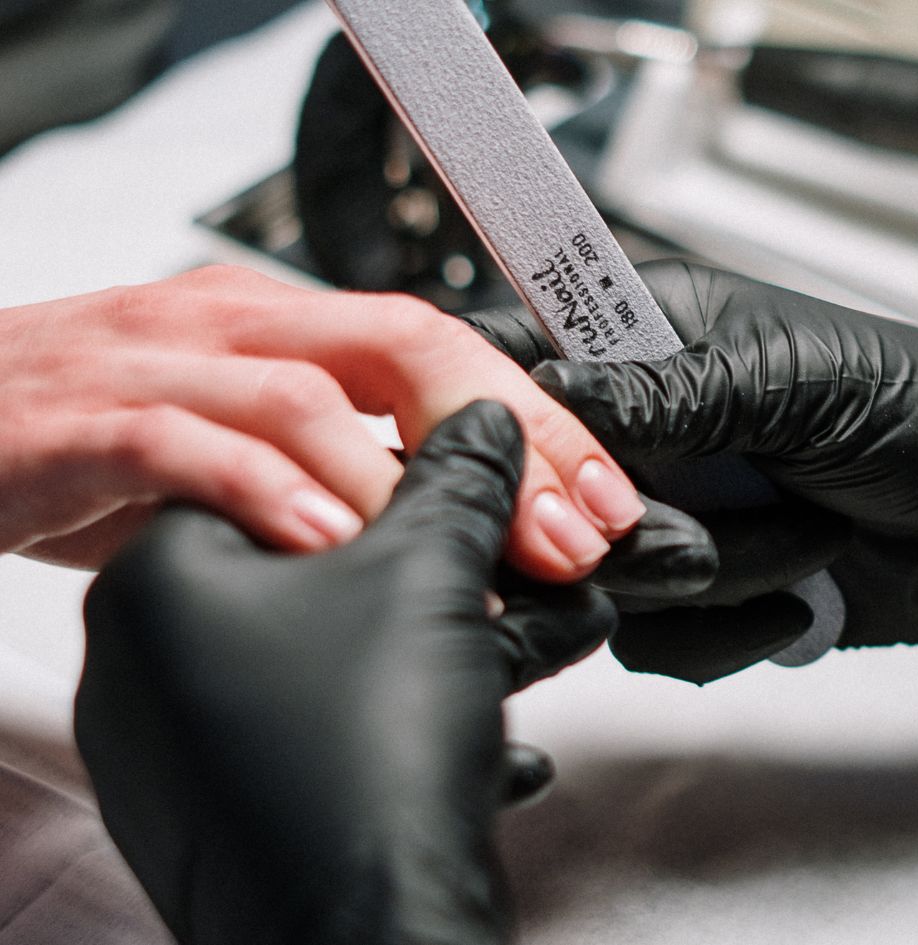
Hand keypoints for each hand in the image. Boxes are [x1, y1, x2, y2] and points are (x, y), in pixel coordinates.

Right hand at [1, 265, 643, 578]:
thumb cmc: (86, 435)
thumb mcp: (236, 443)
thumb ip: (338, 472)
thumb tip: (470, 535)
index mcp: (279, 325)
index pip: (441, 345)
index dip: (539, 417)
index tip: (609, 502)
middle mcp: (229, 324)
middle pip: (402, 344)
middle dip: (509, 436)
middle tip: (575, 532)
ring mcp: (153, 365)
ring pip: (303, 391)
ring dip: (404, 481)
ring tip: (481, 558)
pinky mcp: (77, 423)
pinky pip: (182, 442)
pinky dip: (264, 490)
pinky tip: (327, 544)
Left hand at [74, 401, 616, 944]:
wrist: (371, 936)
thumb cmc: (366, 760)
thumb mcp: (432, 576)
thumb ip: (459, 480)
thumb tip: (483, 425)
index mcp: (158, 585)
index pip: (277, 474)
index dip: (392, 466)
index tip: (467, 473)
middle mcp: (147, 667)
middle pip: (319, 573)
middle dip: (446, 571)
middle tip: (522, 561)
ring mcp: (184, 753)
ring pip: (338, 664)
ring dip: (453, 647)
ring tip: (548, 636)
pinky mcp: (231, 817)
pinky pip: (331, 737)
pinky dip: (415, 721)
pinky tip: (495, 736)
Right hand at [473, 261, 917, 702]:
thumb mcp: (800, 384)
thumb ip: (668, 390)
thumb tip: (548, 399)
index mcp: (655, 332)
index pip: (517, 355)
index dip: (506, 411)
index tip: (549, 462)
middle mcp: (646, 424)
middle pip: (539, 493)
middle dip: (635, 525)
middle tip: (712, 519)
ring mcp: (669, 513)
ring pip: (595, 578)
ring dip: (715, 574)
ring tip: (808, 537)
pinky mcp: (700, 594)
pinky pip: (653, 640)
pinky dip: (734, 629)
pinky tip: (804, 592)